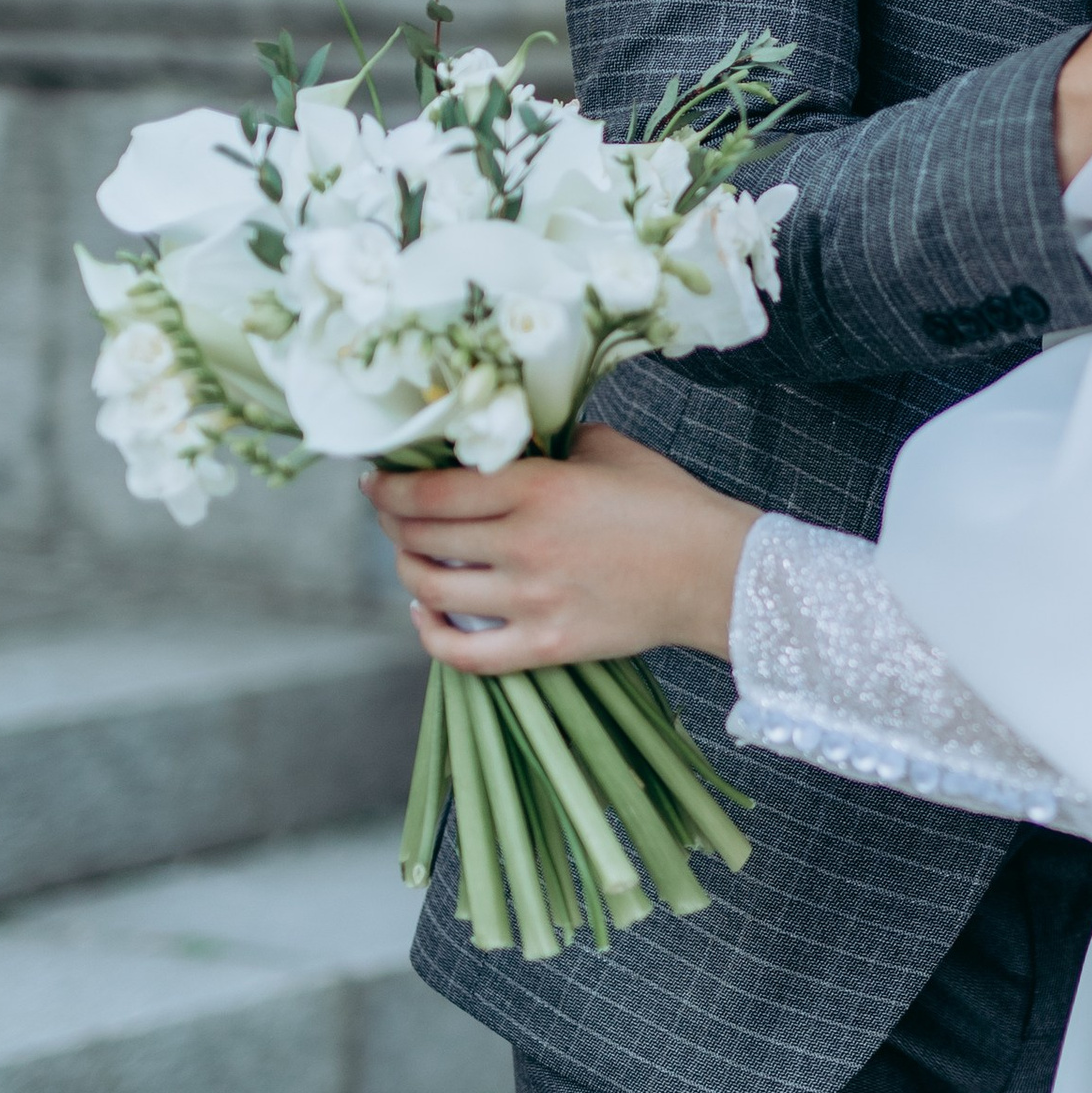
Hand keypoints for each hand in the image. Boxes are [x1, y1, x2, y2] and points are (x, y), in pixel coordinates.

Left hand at [366, 425, 759, 670]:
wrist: (717, 572)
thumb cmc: (668, 504)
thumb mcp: (607, 448)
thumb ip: (549, 441)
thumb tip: (505, 438)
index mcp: (537, 488)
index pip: (431, 490)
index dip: (389, 488)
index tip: (374, 484)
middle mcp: (524, 544)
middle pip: (421, 538)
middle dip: (393, 525)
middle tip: (392, 516)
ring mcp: (532, 600)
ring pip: (431, 591)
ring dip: (409, 571)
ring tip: (413, 558)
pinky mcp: (546, 645)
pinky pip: (462, 653)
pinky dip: (429, 636)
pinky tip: (427, 617)